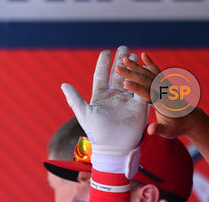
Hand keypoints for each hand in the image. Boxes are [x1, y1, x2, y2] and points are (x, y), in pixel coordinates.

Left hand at [61, 47, 148, 175]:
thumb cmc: (97, 132)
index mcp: (100, 97)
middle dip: (120, 61)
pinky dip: (143, 78)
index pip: (101, 76)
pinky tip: (146, 67)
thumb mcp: (84, 113)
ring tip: (134, 55)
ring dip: (132, 67)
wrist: (114, 146)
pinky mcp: (139, 105)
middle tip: (123, 48)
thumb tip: (63, 84)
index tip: (106, 52)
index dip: (104, 64)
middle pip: (118, 75)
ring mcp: (127, 100)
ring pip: (131, 79)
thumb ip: (74, 98)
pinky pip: (142, 89)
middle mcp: (114, 97)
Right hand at [114, 51, 195, 138]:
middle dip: (131, 74)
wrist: (192, 119)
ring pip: (149, 73)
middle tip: (117, 67)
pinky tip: (143, 55)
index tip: (125, 82)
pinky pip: (156, 71)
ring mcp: (165, 86)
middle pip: (146, 80)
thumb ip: (159, 129)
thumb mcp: (168, 131)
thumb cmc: (177, 127)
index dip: (137, 88)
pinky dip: (149, 63)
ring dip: (136, 66)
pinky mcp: (165, 84)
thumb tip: (151, 130)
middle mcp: (163, 91)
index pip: (148, 94)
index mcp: (162, 103)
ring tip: (124, 59)